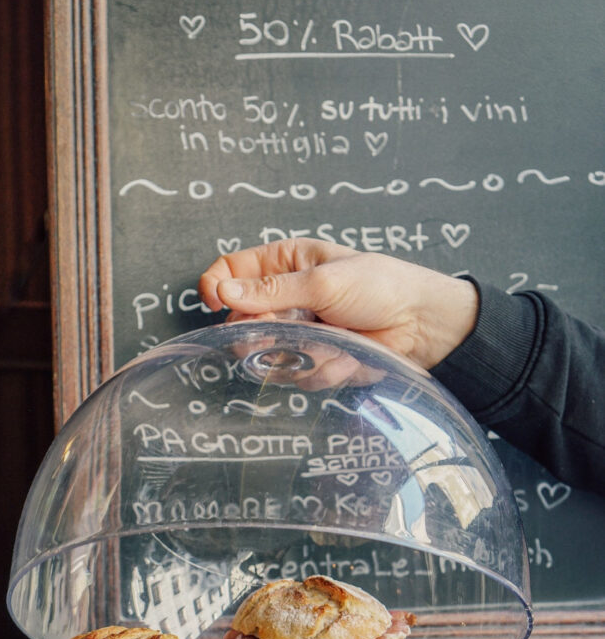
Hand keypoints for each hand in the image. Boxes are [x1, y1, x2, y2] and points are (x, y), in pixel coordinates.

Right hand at [198, 238, 478, 369]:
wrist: (422, 325)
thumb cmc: (381, 286)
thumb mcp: (323, 280)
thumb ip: (271, 290)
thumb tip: (223, 291)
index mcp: (285, 263)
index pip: (231, 270)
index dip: (217, 285)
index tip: (215, 302)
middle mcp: (287, 298)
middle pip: (242, 320)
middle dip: (260, 329)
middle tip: (284, 326)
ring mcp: (299, 333)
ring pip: (267, 353)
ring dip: (296, 351)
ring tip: (329, 339)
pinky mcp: (313, 362)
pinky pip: (297, 374)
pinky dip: (321, 367)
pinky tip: (346, 356)